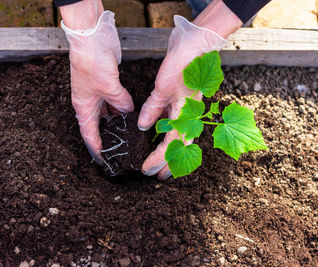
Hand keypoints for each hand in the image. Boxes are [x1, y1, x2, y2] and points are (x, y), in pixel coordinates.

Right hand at [61, 8, 133, 163]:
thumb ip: (121, 103)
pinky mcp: (105, 84)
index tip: (104, 160)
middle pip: (100, 124)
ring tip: (131, 132)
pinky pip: (114, 100)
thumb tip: (129, 112)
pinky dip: (121, 106)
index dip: (96, 148)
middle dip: (110, 134)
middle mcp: (89, 102)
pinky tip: (132, 112)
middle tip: (123, 146)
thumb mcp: (109, 88)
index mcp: (84, 107)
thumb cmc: (92, 63)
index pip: (89, 134)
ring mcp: (97, 92)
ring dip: (118, 119)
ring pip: (108, 112)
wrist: (91, 38)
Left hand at [138, 0, 241, 179]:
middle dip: (169, 163)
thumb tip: (144, 127)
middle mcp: (189, 116)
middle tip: (157, 177)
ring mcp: (188, 110)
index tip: (146, 170)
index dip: (159, 159)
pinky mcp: (184, 103)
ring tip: (162, 165)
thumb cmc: (183, 66)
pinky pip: (177, 125)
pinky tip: (161, 138)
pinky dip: (170, 135)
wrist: (197, 47)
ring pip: (180, 139)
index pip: (171, 144)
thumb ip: (154, 108)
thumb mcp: (163, 88)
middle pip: (180, 147)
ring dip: (171, 153)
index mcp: (185, 115)